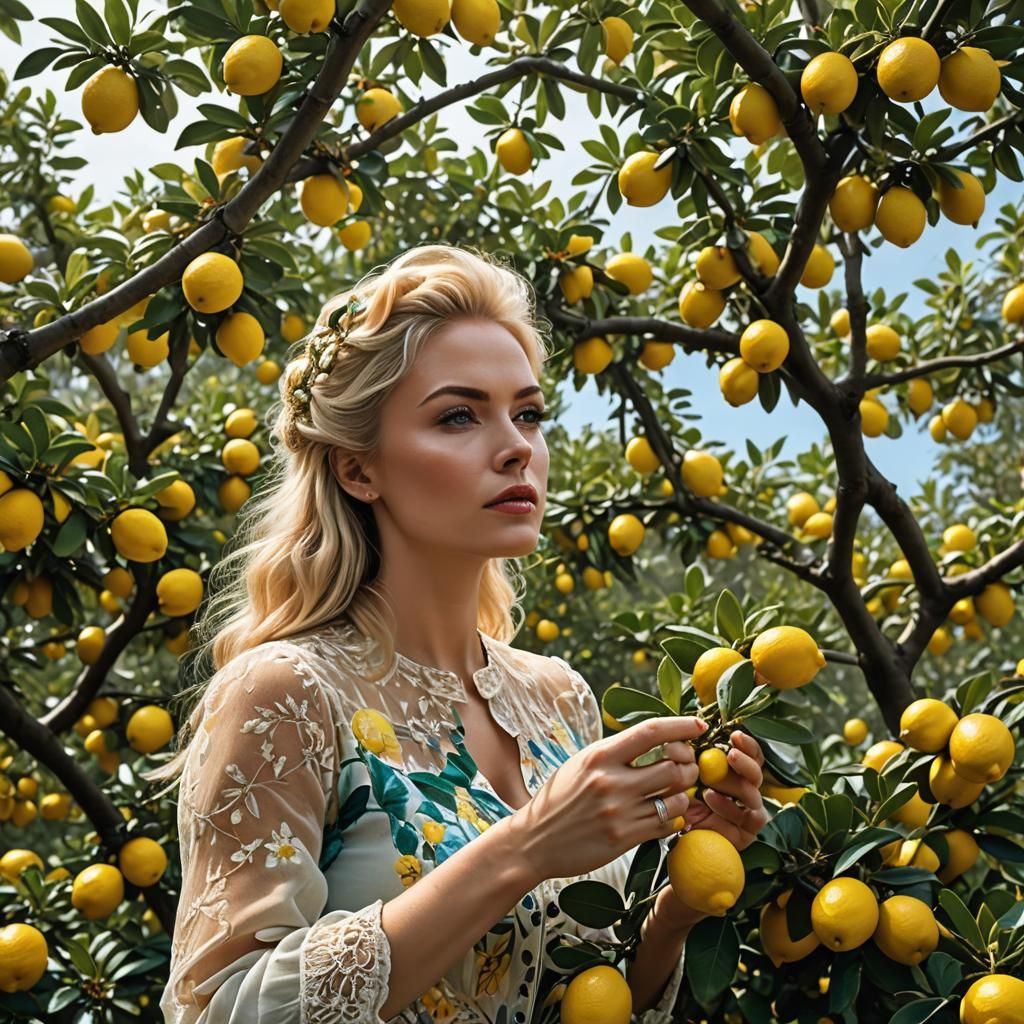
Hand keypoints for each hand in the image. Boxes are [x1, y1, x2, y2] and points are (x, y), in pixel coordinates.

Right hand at [507, 716, 705, 882]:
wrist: (533, 841)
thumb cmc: (559, 798)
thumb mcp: (581, 764)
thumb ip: (615, 752)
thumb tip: (655, 738)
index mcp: (599, 755)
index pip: (650, 732)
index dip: (681, 725)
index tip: (699, 725)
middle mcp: (611, 781)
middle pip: (673, 766)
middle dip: (689, 765)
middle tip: (687, 767)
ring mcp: (619, 812)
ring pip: (676, 798)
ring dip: (684, 794)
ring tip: (676, 792)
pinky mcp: (623, 839)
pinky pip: (666, 825)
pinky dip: (674, 818)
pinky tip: (666, 814)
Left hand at [683, 730, 768, 850]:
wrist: (676, 831)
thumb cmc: (682, 798)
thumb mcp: (686, 775)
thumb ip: (693, 758)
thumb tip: (693, 736)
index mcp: (738, 774)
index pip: (752, 756)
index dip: (747, 745)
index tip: (735, 736)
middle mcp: (748, 792)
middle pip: (756, 774)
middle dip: (745, 763)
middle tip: (731, 755)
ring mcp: (749, 814)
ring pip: (752, 796)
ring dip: (733, 787)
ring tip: (710, 787)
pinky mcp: (746, 834)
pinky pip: (743, 820)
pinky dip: (726, 810)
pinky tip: (710, 801)